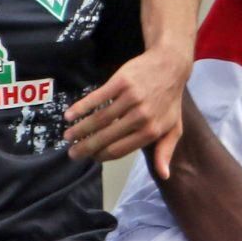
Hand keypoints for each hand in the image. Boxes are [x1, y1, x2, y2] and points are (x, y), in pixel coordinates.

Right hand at [63, 46, 190, 173]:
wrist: (170, 65)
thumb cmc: (170, 100)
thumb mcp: (173, 128)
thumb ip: (166, 151)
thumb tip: (164, 175)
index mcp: (151, 132)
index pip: (120, 150)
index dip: (102, 156)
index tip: (90, 158)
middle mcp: (141, 117)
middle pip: (106, 137)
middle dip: (86, 148)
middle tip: (72, 154)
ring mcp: (131, 98)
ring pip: (99, 119)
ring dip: (80, 130)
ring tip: (68, 137)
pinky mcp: (121, 82)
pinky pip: (97, 98)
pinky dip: (81, 108)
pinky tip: (69, 115)